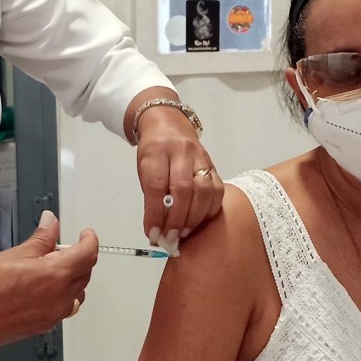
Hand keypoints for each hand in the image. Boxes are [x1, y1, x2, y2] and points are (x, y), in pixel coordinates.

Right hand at [0, 210, 97, 351]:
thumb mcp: (15, 253)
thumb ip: (41, 238)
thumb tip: (51, 223)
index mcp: (55, 276)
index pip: (87, 254)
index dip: (89, 240)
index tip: (85, 234)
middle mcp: (58, 299)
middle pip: (84, 274)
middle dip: (79, 257)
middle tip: (62, 245)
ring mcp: (51, 316)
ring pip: (76, 293)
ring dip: (71, 277)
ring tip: (49, 265)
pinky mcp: (41, 326)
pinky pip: (62, 308)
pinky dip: (60, 294)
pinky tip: (41, 286)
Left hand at [135, 106, 223, 253]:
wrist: (169, 124)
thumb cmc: (154, 151)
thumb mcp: (143, 168)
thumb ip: (151, 197)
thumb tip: (156, 230)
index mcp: (156, 152)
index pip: (156, 186)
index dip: (155, 213)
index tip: (153, 233)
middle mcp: (180, 152)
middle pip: (183, 189)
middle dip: (176, 219)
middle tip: (170, 237)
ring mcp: (200, 157)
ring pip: (204, 190)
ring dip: (194, 217)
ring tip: (184, 232)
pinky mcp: (213, 165)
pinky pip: (217, 190)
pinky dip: (209, 210)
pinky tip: (200, 220)